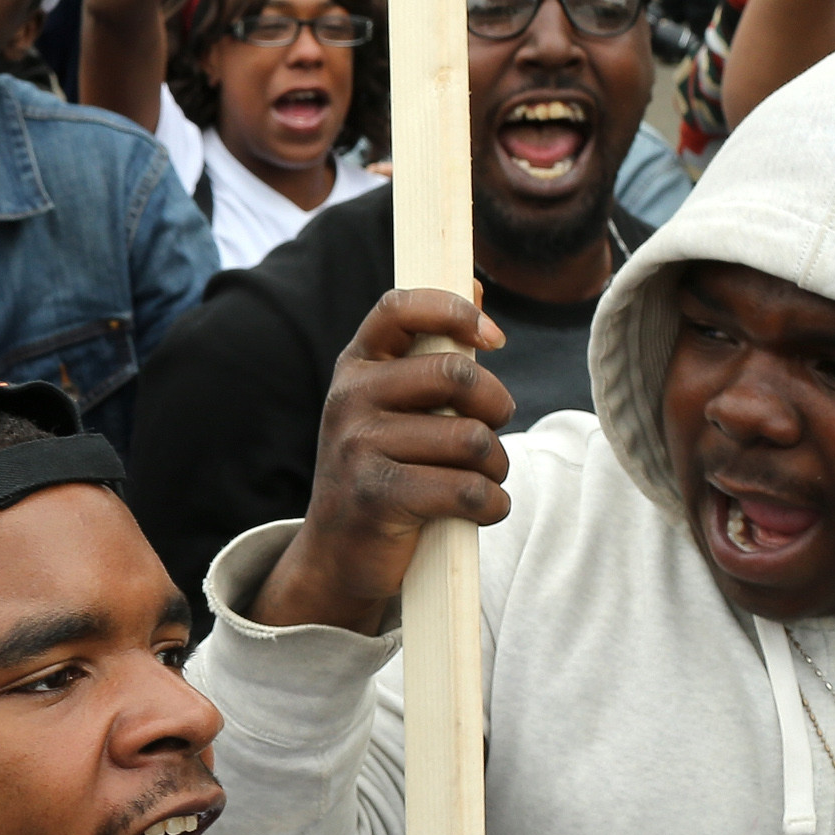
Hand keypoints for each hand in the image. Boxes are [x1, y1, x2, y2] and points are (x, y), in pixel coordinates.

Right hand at [245, 289, 513, 634]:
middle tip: (492, 428)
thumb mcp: (395, 404)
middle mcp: (349, 400)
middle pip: (456, 376)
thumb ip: (434, 350)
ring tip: (481, 478)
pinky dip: (491, 505)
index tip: (493, 337)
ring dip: (496, 467)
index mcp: (356, 368)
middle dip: (496, 405)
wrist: (338, 552)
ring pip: (471, 440)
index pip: (399, 308)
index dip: (453, 310)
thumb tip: (476, 282)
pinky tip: (479, 510)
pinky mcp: (377, 497)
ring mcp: (357, 448)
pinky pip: (467, 490)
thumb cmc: (384, 468)